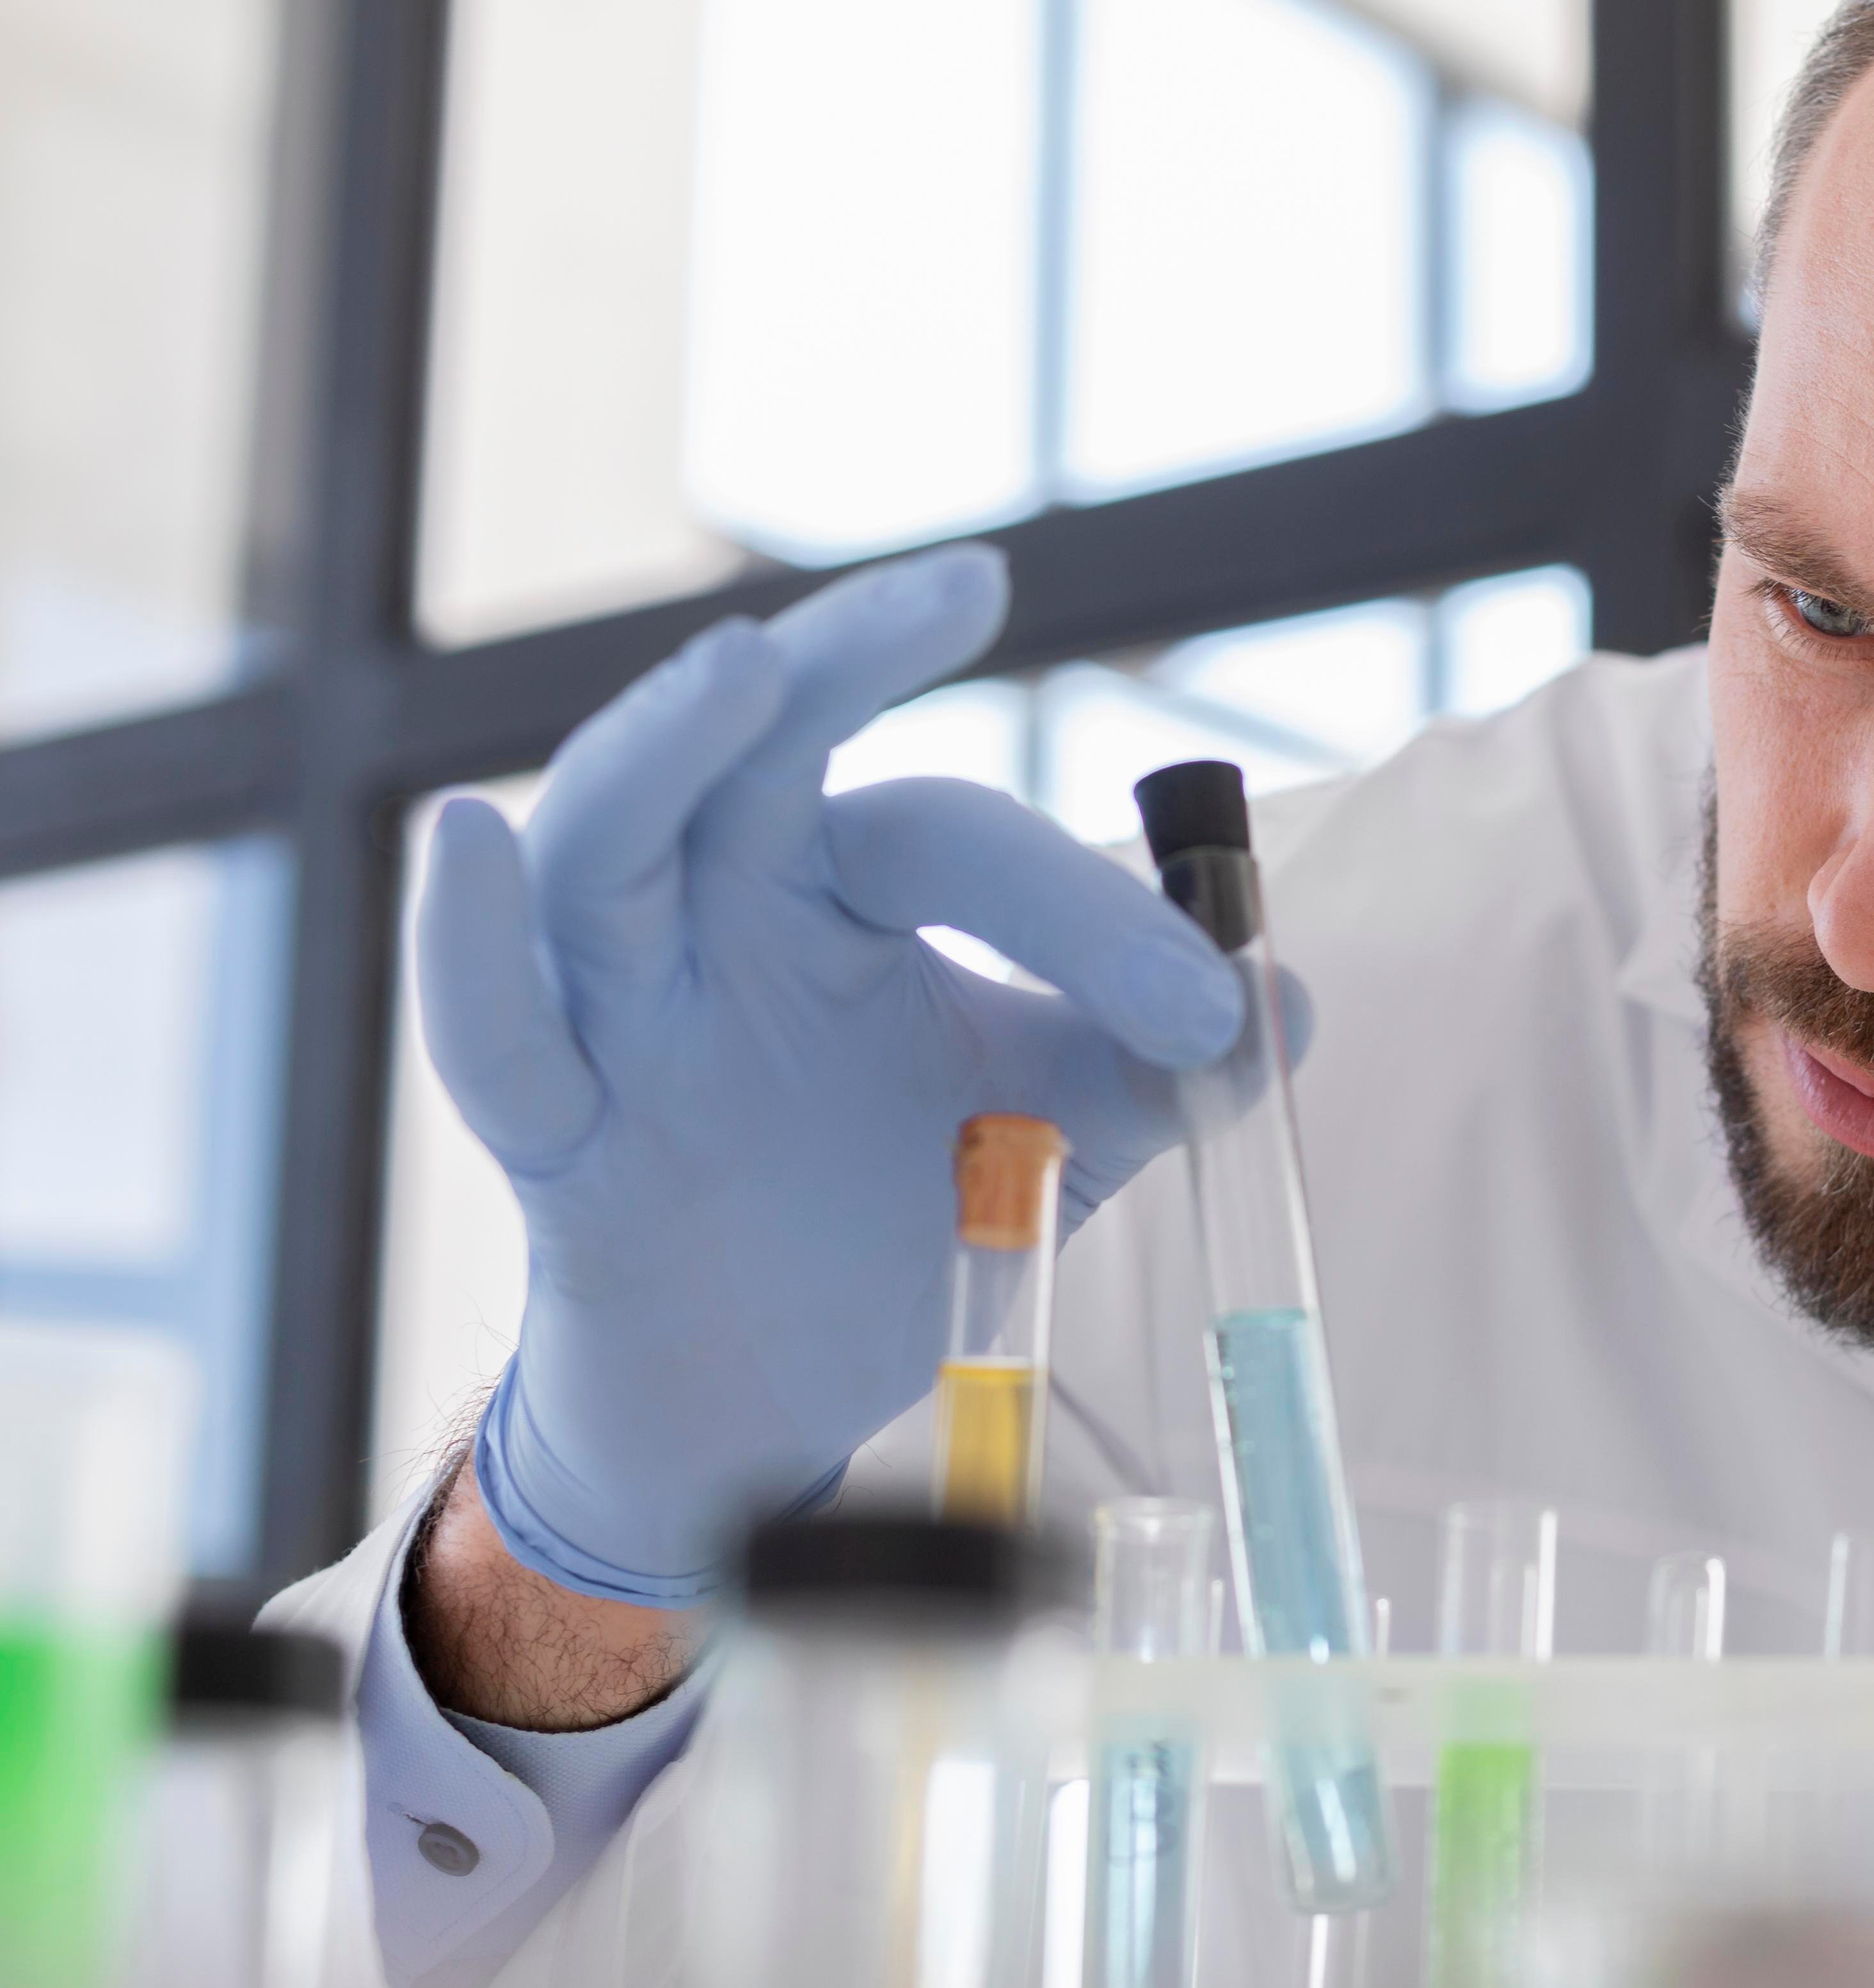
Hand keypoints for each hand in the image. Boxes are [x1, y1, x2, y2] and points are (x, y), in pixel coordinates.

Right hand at [421, 545, 1251, 1604]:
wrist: (773, 1398)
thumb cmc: (895, 1214)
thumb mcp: (1058, 1133)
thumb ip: (1165, 1070)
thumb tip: (1292, 1004)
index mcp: (844, 895)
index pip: (955, 839)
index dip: (1090, 915)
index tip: (1211, 1011)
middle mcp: (724, 916)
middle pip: (767, 752)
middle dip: (854, 658)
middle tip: (965, 589)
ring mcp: (623, 1014)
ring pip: (609, 836)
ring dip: (663, 746)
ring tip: (744, 668)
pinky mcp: (554, 1134)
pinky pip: (490, 1027)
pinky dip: (466, 940)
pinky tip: (468, 840)